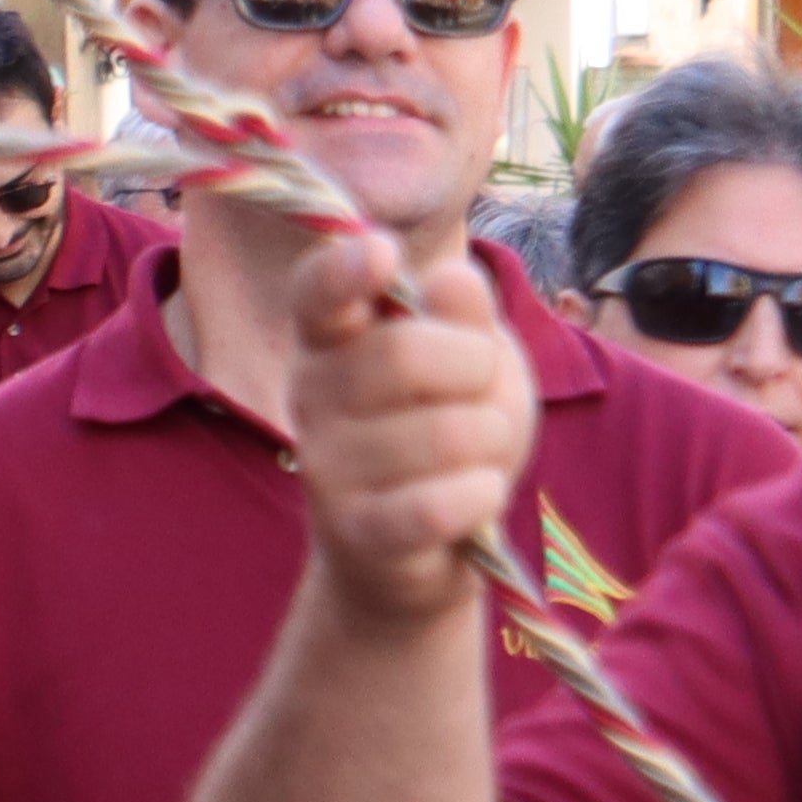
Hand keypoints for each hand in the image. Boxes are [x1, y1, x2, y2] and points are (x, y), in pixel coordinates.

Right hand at [279, 228, 532, 630]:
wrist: (425, 548)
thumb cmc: (449, 432)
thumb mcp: (478, 360)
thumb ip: (467, 316)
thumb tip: (450, 278)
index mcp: (334, 340)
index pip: (317, 294)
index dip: (342, 270)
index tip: (379, 253)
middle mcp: (312, 396)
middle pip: (406, 353)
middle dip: (476, 371)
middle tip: (476, 397)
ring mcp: (326, 466)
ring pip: (445, 432)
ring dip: (489, 444)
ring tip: (473, 459)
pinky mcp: (354, 530)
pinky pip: (436, 504)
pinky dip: (479, 495)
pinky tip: (474, 496)